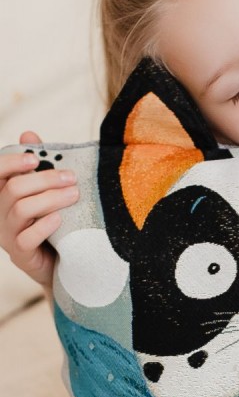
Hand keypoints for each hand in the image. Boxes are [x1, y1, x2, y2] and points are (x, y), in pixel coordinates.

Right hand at [0, 131, 78, 287]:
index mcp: (3, 194)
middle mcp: (0, 213)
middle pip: (13, 189)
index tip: (35, 159)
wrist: (61, 262)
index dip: (11, 163)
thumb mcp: (47, 192)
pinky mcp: (20, 254)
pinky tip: (60, 218)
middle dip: (44, 180)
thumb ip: (38, 166)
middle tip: (72, 177)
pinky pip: (26, 238)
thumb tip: (28, 134)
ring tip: (74, 194)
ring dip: (49, 199)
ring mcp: (7, 235)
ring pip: (21, 210)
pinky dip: (43, 226)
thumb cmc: (53, 222)